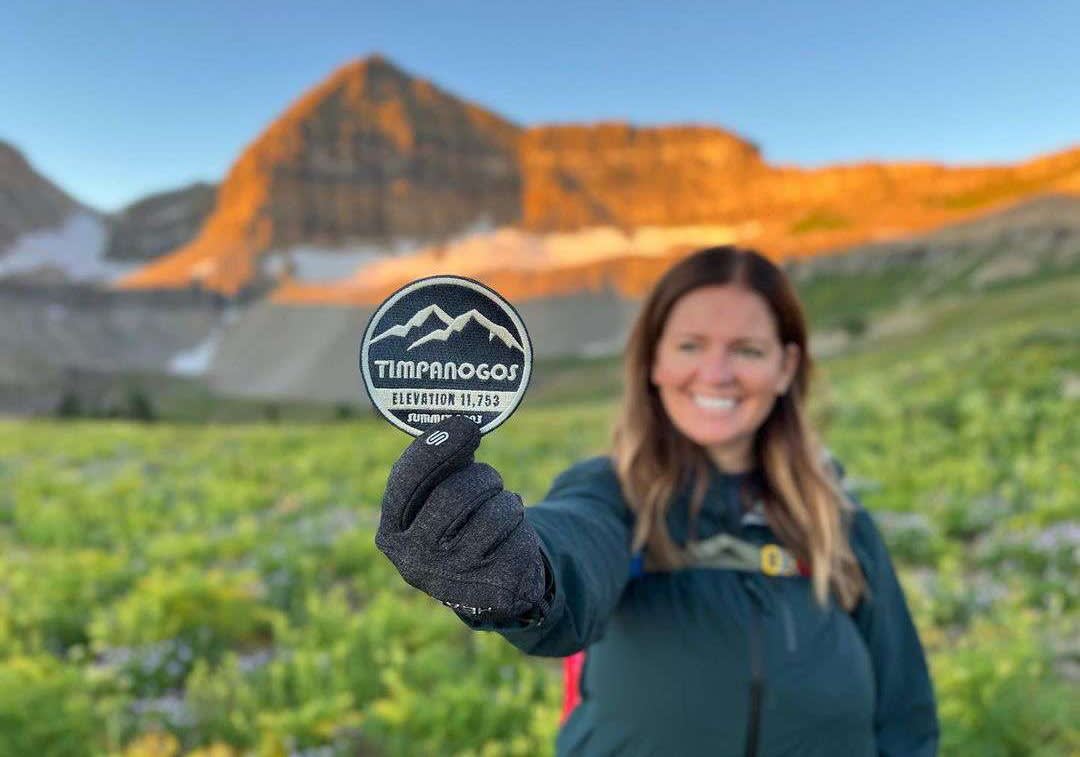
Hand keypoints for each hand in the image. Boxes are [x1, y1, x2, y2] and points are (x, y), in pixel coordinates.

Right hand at [375, 416, 549, 623]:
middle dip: (481, 476)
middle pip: (454, 494)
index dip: (437, 447)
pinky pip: (515, 533)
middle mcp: (414, 558)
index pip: (407, 481)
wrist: (490, 584)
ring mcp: (452, 576)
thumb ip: (442, 465)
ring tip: (503, 506)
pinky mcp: (491, 586)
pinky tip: (513, 532)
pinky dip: (520, 522)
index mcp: (392, 531)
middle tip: (489, 476)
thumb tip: (463, 423)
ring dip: (504, 499)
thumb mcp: (440, 497)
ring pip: (492, 513)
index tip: (465, 424)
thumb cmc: (460, 526)